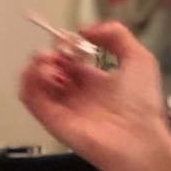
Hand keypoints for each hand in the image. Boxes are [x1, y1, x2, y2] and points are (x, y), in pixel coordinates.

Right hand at [19, 21, 170, 170]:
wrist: (136, 140)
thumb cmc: (141, 104)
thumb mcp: (139, 58)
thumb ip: (116, 35)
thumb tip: (85, 30)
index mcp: (97, 81)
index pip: (72, 59)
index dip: (68, 46)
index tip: (72, 39)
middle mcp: (77, 93)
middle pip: (52, 69)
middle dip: (51, 54)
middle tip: (58, 53)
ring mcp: (62, 106)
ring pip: (38, 82)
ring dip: (38, 67)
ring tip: (47, 62)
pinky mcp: (50, 119)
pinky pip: (30, 99)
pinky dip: (28, 83)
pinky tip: (38, 73)